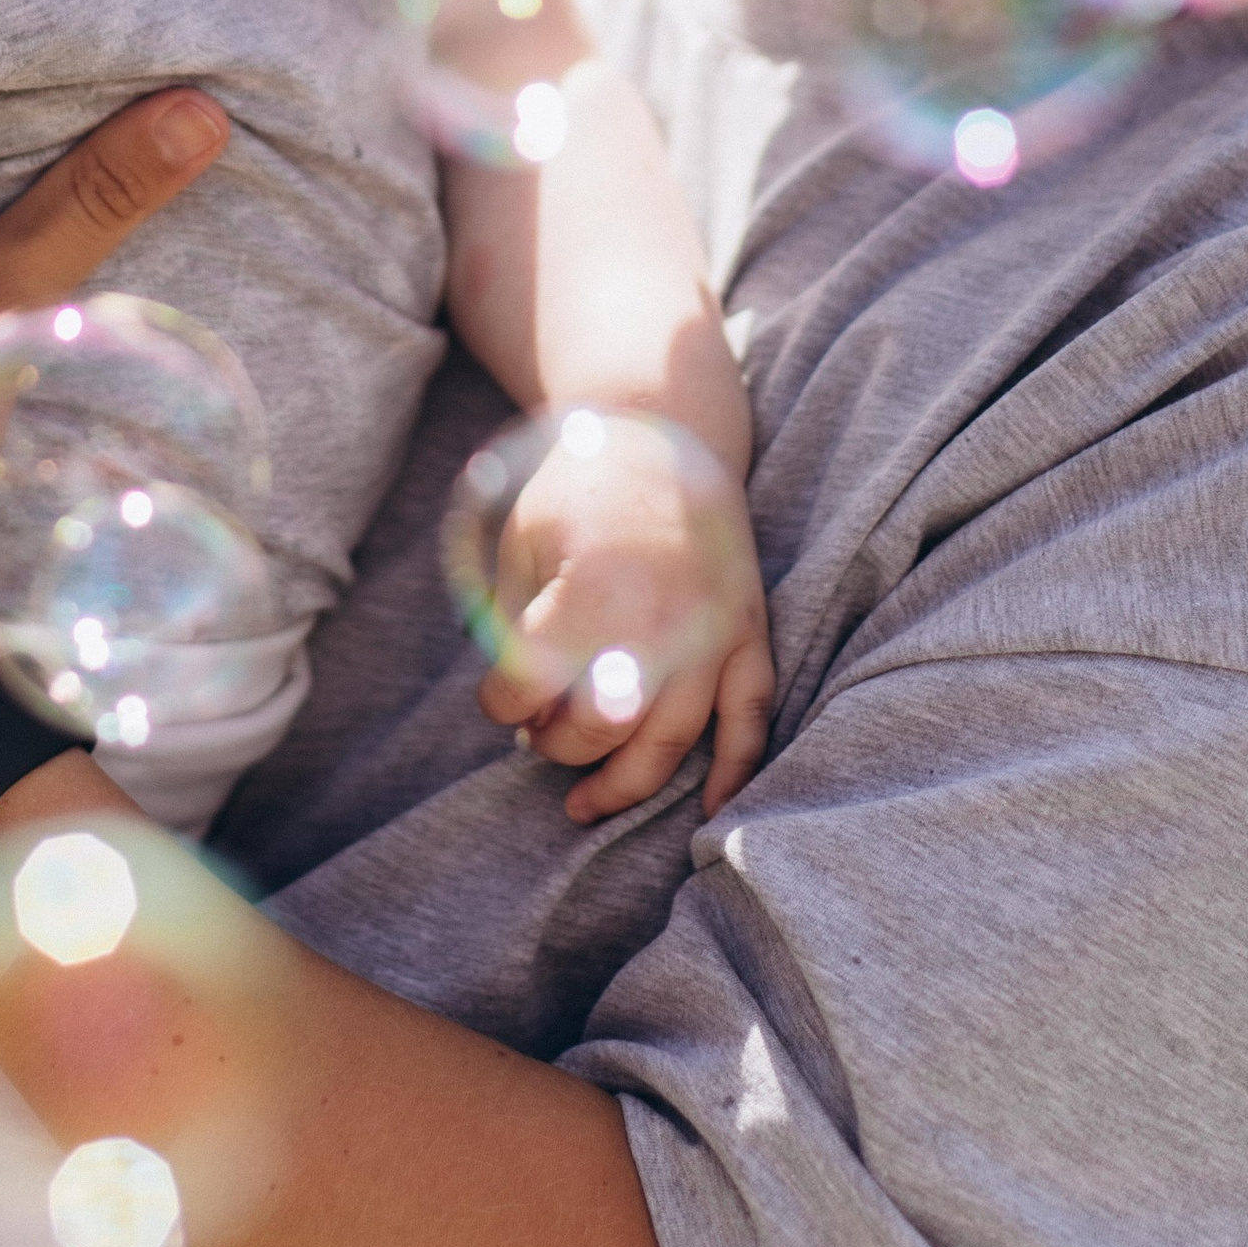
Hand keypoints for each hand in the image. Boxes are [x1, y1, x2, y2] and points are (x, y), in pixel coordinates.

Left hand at [479, 436, 772, 823]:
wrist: (666, 435)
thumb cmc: (580, 489)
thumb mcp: (523, 541)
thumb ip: (514, 626)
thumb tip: (522, 712)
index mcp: (594, 588)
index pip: (533, 684)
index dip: (501, 703)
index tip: (496, 702)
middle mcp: (661, 618)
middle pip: (601, 725)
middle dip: (557, 745)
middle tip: (535, 741)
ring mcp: (714, 629)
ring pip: (671, 738)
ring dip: (626, 784)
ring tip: (585, 806)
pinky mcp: (748, 631)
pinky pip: (751, 715)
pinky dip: (735, 769)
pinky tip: (708, 811)